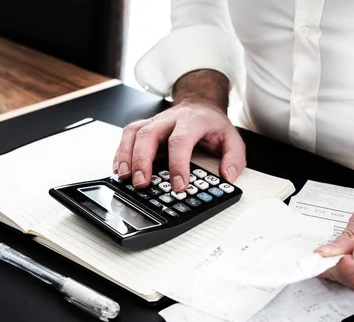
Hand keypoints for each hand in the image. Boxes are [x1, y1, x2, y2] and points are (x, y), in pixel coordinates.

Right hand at [112, 69, 245, 190]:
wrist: (199, 104)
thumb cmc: (211, 124)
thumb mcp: (232, 138)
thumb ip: (234, 158)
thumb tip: (228, 177)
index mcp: (192, 121)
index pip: (181, 141)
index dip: (178, 164)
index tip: (178, 185)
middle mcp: (169, 119)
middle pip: (149, 135)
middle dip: (143, 160)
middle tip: (142, 183)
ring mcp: (154, 122)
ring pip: (133, 133)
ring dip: (126, 156)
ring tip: (125, 178)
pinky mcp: (144, 127)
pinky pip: (127, 136)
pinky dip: (120, 153)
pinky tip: (119, 170)